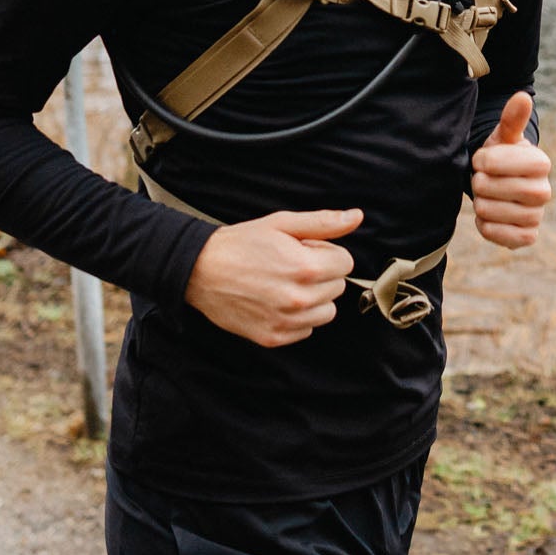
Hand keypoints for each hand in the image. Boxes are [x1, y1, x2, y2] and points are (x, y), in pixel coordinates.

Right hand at [184, 207, 361, 346]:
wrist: (199, 270)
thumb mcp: (282, 224)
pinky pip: (307, 329)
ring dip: (314, 298)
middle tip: (290, 265)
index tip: (304, 251)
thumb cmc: (240, 244)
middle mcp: (299, 298)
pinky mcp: (274, 337)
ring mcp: (286, 321)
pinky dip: (297, 317)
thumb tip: (356, 217)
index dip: (326, 253)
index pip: (346, 263)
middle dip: (321, 274)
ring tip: (285, 284)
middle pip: (338, 287)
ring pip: (326, 311)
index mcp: (306, 267)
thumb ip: (323, 223)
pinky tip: (276, 301)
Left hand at [470, 92, 550, 249]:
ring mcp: (537, 216)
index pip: (496, 162)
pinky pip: (497, 235)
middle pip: (491, 188)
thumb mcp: (503, 137)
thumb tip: (522, 96)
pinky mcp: (528, 236)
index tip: (481, 159)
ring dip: (480, 204)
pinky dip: (485, 225)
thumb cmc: (501, 158)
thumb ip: (511, 119)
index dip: (482, 161)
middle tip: (483, 179)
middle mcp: (544, 191)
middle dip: (478, 182)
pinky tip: (489, 215)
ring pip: (490, 212)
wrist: (503, 187)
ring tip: (486, 196)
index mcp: (540, 162)